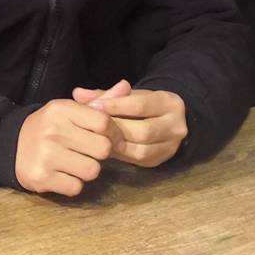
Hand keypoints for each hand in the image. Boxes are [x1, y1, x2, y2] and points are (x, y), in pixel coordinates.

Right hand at [15, 100, 114, 196]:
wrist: (10, 145)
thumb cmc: (48, 126)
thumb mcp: (70, 109)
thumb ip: (99, 101)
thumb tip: (126, 86)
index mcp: (61, 110)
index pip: (104, 122)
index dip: (114, 133)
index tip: (110, 138)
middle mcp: (54, 131)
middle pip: (103, 149)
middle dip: (100, 153)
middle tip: (88, 151)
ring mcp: (46, 156)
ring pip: (92, 171)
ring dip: (87, 170)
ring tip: (74, 163)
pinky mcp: (42, 178)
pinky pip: (76, 187)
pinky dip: (73, 184)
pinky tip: (62, 174)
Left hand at [72, 79, 186, 167]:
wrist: (165, 120)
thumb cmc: (142, 105)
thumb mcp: (129, 95)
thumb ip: (105, 94)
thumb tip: (78, 94)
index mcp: (169, 102)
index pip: (140, 105)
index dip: (115, 106)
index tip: (93, 106)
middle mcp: (176, 125)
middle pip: (143, 131)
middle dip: (115, 129)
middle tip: (92, 127)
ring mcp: (171, 146)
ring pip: (141, 150)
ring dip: (116, 145)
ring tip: (97, 138)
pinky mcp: (160, 160)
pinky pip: (138, 160)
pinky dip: (120, 154)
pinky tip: (106, 147)